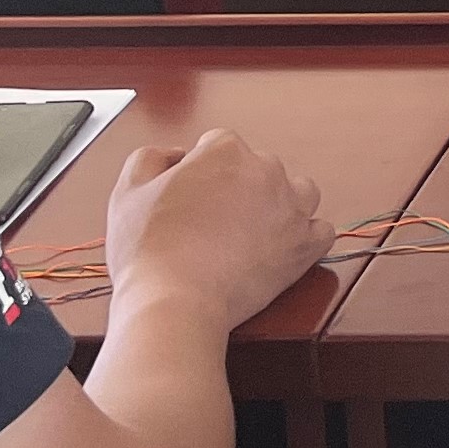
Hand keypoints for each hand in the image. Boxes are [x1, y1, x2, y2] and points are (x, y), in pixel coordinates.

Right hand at [104, 131, 330, 329]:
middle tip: (213, 222)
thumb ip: (150, 158)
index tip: (191, 198)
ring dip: (279, 204)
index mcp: (225, 151)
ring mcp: (291, 207)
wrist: (175, 301)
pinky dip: (306, 238)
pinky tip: (283, 249)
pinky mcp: (304, 245)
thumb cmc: (148, 250)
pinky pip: (321, 230)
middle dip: (239, 188)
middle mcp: (266, 170)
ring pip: (298, 192)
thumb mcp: (127, 191)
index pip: (219, 146)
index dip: (202, 171)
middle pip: (258, 168)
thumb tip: (175, 155)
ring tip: (250, 232)